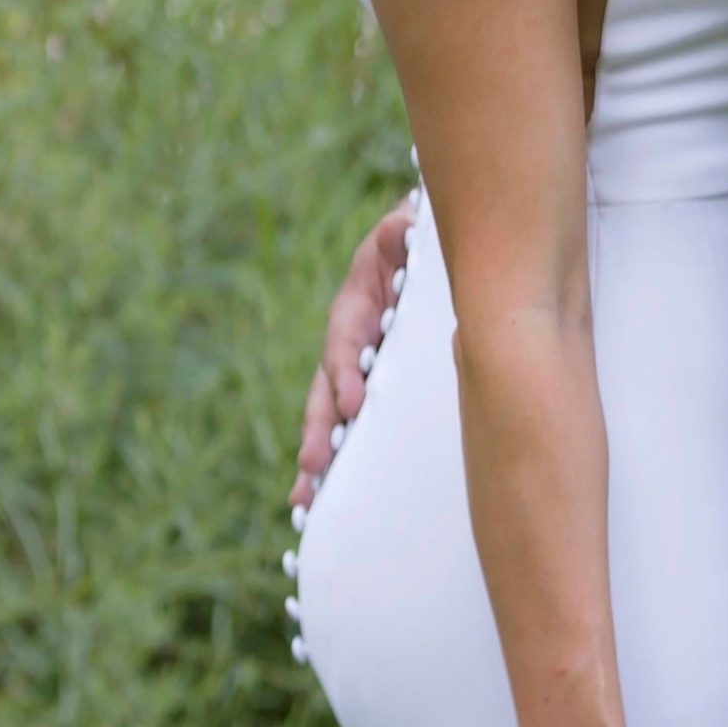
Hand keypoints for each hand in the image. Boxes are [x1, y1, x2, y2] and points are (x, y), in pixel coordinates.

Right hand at [293, 197, 416, 515]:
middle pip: (324, 391)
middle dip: (318, 430)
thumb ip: (401, 233)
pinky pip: (349, 430)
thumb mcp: (406, 233)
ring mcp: (355, 373)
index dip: (345, 372)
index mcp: (354, 309)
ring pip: (328, 418)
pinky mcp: (369, 393)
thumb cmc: (416, 247)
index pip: (345, 343)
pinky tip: (318, 499)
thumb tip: (399, 227)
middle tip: (313, 465)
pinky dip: (332, 464)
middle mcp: (346, 346)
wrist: (422, 256)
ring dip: (316, 457)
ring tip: (305, 497)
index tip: (353, 402)